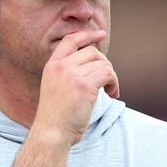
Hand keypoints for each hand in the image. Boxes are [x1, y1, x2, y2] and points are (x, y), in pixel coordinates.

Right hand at [32, 30, 118, 147]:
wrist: (52, 132)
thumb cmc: (57, 116)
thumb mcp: (56, 87)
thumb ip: (69, 73)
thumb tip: (96, 63)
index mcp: (52, 66)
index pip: (71, 41)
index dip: (87, 34)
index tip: (101, 34)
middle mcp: (61, 67)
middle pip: (92, 52)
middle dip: (105, 63)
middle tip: (108, 81)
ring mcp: (72, 75)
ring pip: (102, 63)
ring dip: (111, 77)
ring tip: (110, 91)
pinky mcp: (84, 86)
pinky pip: (108, 74)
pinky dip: (114, 83)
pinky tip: (112, 94)